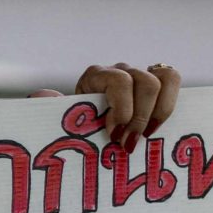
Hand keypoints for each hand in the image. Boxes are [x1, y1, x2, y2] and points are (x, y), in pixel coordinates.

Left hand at [35, 62, 181, 146]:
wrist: (86, 125)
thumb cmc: (75, 122)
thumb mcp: (62, 116)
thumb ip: (52, 106)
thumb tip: (40, 95)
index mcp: (96, 75)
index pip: (119, 80)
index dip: (122, 108)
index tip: (114, 135)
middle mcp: (120, 70)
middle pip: (145, 82)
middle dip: (141, 116)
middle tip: (129, 143)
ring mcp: (141, 75)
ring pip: (166, 78)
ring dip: (159, 111)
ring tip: (146, 135)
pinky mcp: (157, 87)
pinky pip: (173, 82)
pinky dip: (170, 105)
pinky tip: (157, 128)